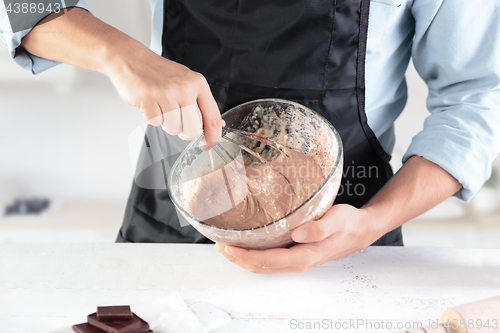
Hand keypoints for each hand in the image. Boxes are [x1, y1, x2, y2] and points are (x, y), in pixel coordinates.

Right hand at [105, 45, 222, 146]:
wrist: (131, 58)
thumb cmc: (159, 72)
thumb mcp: (186, 82)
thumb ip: (200, 104)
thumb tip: (215, 127)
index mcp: (198, 83)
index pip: (213, 118)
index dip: (212, 136)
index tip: (208, 145)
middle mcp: (184, 88)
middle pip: (193, 130)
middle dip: (184, 132)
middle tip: (177, 121)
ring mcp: (166, 93)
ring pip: (174, 129)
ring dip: (166, 124)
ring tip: (161, 107)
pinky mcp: (148, 98)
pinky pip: (155, 123)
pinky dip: (152, 118)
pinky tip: (151, 104)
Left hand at [214, 204, 381, 273]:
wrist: (360, 229)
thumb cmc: (348, 223)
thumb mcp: (337, 220)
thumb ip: (319, 228)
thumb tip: (299, 234)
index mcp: (304, 256)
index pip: (268, 260)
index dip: (245, 255)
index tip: (228, 246)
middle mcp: (298, 261)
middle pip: (261, 267)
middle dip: (238, 259)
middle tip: (219, 245)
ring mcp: (297, 259)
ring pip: (264, 265)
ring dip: (244, 258)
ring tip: (227, 246)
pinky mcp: (296, 253)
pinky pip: (271, 259)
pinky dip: (255, 254)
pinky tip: (249, 244)